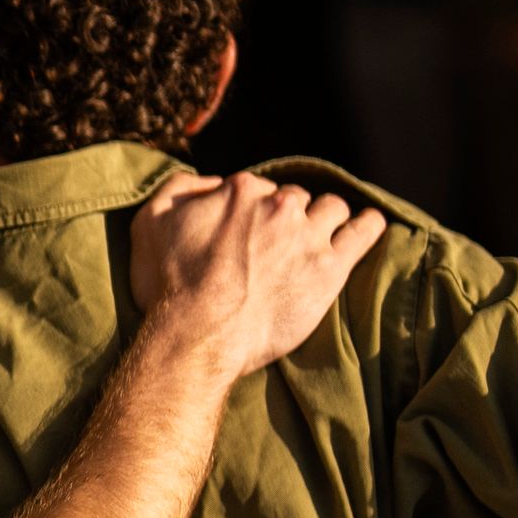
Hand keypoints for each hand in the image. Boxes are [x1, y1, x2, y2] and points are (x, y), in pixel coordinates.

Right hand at [129, 172, 386, 376]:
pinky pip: (363, 232)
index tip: (244, 233)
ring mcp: (308, 236)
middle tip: (278, 243)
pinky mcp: (330, 268)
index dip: (249, 211)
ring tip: (322, 234)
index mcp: (240, 191)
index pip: (256, 189)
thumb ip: (177, 189)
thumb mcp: (148, 223)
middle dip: (288, 215)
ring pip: (332, 208)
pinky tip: (369, 225)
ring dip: (327, 217)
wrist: (198, 335)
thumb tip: (208, 182)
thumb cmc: (168, 284)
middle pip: (295, 199)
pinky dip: (368, 225)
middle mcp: (279, 205)